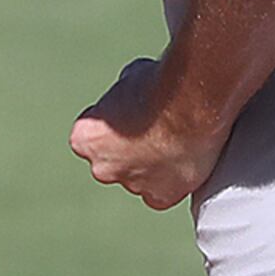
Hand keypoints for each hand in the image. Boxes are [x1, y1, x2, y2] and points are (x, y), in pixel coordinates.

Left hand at [68, 58, 224, 210]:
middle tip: (156, 128)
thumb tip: (133, 95)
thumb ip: (124, 97)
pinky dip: (172, 180)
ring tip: (177, 140)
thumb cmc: (160, 85)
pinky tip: (185, 158)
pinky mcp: (160, 197)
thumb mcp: (130, 78)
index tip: (134, 112)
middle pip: (113, 160)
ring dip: (152, 164)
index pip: (93, 135)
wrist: (190, 103)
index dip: (116, 121)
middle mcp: (102, 167)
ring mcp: (131, 185)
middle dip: (131, 148)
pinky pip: (162, 193)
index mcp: (84, 139)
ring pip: (139, 178)